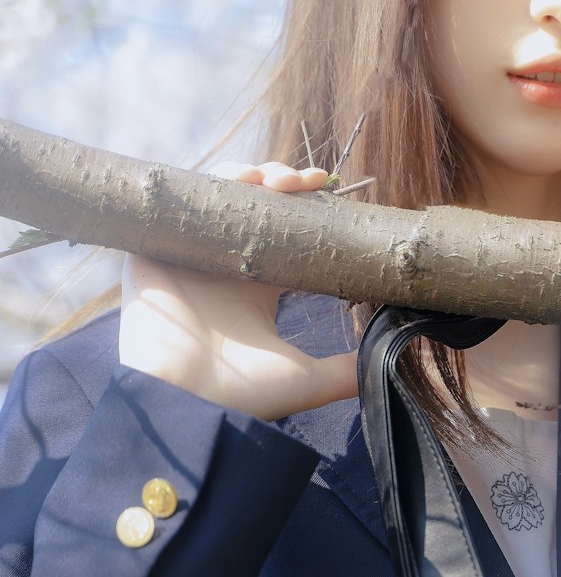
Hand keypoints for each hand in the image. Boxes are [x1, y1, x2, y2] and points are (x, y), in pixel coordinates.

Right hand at [119, 162, 358, 420]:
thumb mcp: (307, 380)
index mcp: (255, 289)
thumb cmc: (243, 393)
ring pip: (221, 195)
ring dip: (253, 176)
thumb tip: (391, 368)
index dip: (306, 209)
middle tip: (308, 182)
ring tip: (279, 180)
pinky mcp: (155, 248)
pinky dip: (212, 182)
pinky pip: (181, 201)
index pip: (283, 232)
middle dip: (283, 183)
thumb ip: (345, 370)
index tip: (330, 193)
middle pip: (254, 205)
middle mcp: (222, 266)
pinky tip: (243, 179)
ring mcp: (189, 254)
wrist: (185, 400)